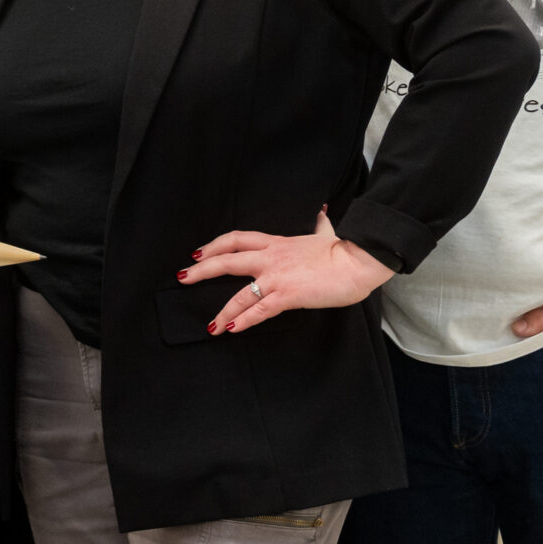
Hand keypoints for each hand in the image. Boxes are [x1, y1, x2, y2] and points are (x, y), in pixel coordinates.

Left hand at [183, 208, 392, 333]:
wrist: (359, 261)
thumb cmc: (344, 251)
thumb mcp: (324, 233)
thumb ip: (319, 226)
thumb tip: (322, 214)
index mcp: (276, 243)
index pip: (237, 239)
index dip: (214, 245)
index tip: (198, 253)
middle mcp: (270, 258)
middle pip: (226, 260)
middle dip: (201, 271)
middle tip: (183, 278)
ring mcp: (277, 277)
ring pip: (240, 294)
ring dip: (223, 311)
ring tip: (211, 326)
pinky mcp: (288, 295)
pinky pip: (260, 310)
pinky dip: (244, 320)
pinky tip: (233, 329)